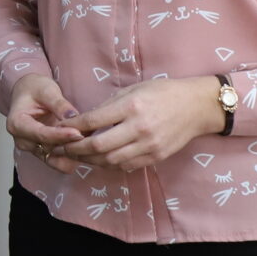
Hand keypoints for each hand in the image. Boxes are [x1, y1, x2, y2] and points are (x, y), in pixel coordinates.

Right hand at [6, 72, 84, 174]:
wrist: (28, 93)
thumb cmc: (34, 89)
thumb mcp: (46, 90)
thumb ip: (59, 104)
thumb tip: (72, 117)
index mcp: (17, 123)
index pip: (40, 134)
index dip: (60, 135)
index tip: (78, 133)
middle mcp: (22, 140)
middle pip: (47, 148)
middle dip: (69, 146)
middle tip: (90, 140)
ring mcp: (32, 148)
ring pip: (54, 158)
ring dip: (72, 155)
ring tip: (90, 147)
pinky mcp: (42, 152)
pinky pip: (57, 161)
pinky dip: (71, 159)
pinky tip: (86, 152)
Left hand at [60, 76, 226, 173]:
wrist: (196, 107)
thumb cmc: (162, 92)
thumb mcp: (133, 89)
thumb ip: (109, 105)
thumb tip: (84, 119)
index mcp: (131, 107)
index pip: (92, 121)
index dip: (72, 126)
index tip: (59, 128)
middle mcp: (139, 128)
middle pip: (98, 146)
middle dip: (75, 149)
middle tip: (61, 149)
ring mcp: (149, 145)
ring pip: (110, 160)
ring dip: (90, 160)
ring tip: (77, 156)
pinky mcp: (156, 157)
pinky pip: (126, 166)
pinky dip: (109, 164)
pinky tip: (100, 160)